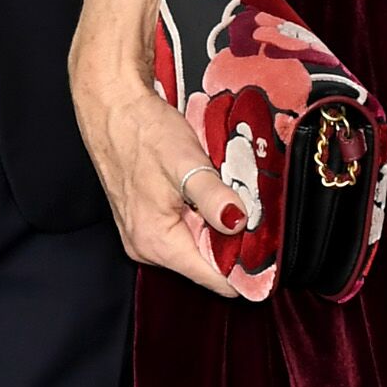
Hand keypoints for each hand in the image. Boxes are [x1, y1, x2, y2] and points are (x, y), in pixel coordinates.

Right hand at [70, 26, 251, 296]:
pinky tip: (212, 193)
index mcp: (157, 242)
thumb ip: (214, 198)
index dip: (246, 268)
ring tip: (231, 197)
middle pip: (208, 264)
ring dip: (220, 227)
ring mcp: (145, 236)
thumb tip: (240, 224)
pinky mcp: (147, 221)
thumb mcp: (186, 163)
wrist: (113, 107)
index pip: (214, 278)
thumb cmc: (144, 132)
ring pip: (198, 246)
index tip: (273, 252)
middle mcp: (148, 248)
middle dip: (235, 244)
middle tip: (255, 213)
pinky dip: (204, 217)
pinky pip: (186, 231)